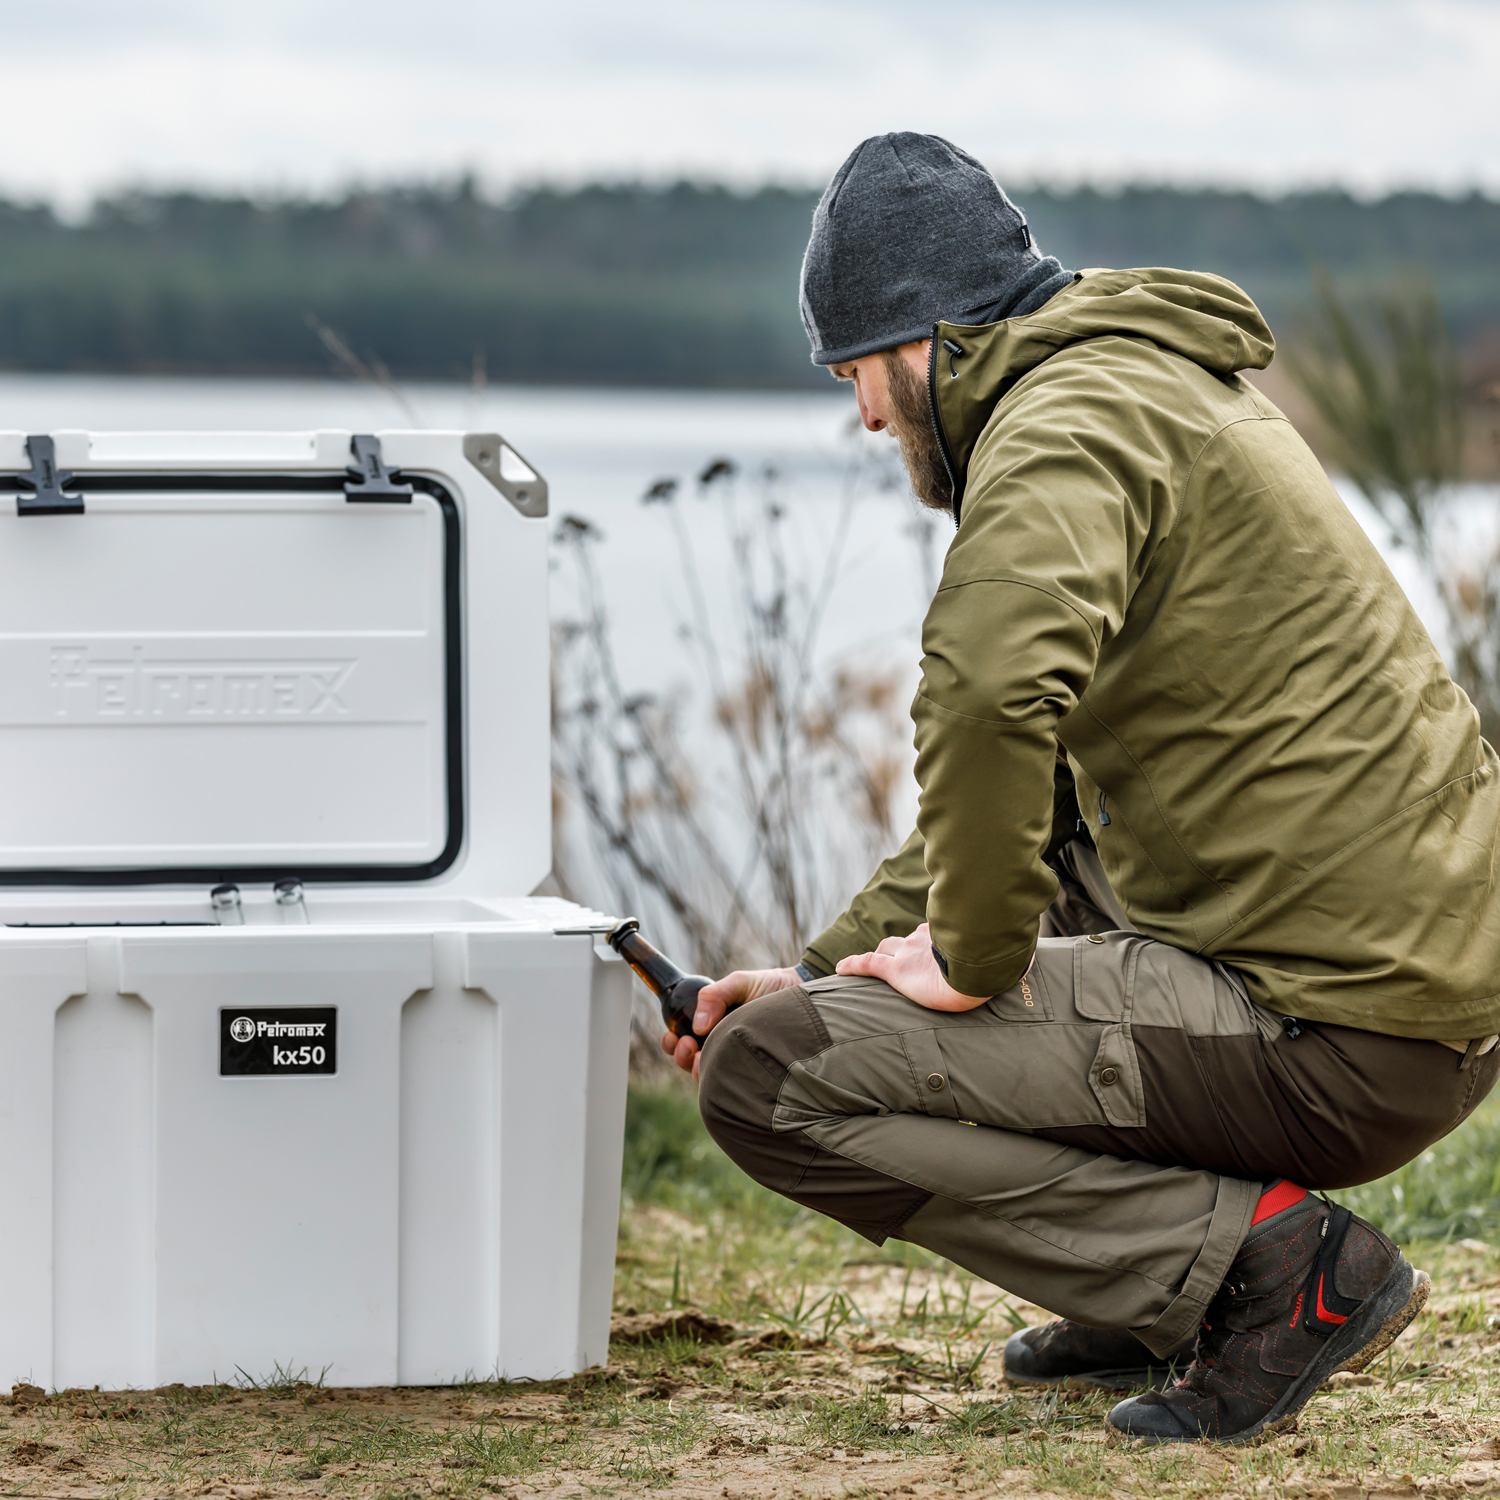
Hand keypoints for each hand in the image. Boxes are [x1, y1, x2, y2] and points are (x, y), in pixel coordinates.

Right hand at [662, 965, 803, 1079]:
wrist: (807, 995)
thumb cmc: (774, 987)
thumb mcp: (741, 983)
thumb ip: (715, 995)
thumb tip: (698, 1025)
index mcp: (715, 1026)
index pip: (683, 1041)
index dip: (671, 1043)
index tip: (673, 1037)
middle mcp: (723, 1046)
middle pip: (690, 1062)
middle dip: (680, 1057)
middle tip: (687, 1045)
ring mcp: (739, 1061)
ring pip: (709, 1077)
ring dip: (697, 1069)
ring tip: (702, 1056)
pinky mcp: (757, 1075)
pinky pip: (735, 1086)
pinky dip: (722, 1080)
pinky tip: (725, 1069)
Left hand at [835, 924, 991, 1010]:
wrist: (980, 973)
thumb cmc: (993, 964)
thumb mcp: (998, 955)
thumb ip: (1001, 955)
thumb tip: (1025, 960)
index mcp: (946, 936)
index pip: (929, 935)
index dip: (924, 940)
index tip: (929, 948)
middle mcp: (924, 940)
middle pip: (903, 940)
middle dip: (898, 947)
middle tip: (897, 959)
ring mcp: (908, 954)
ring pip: (885, 949)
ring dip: (878, 956)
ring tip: (867, 966)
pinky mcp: (896, 970)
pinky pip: (866, 964)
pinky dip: (852, 964)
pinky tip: (840, 969)